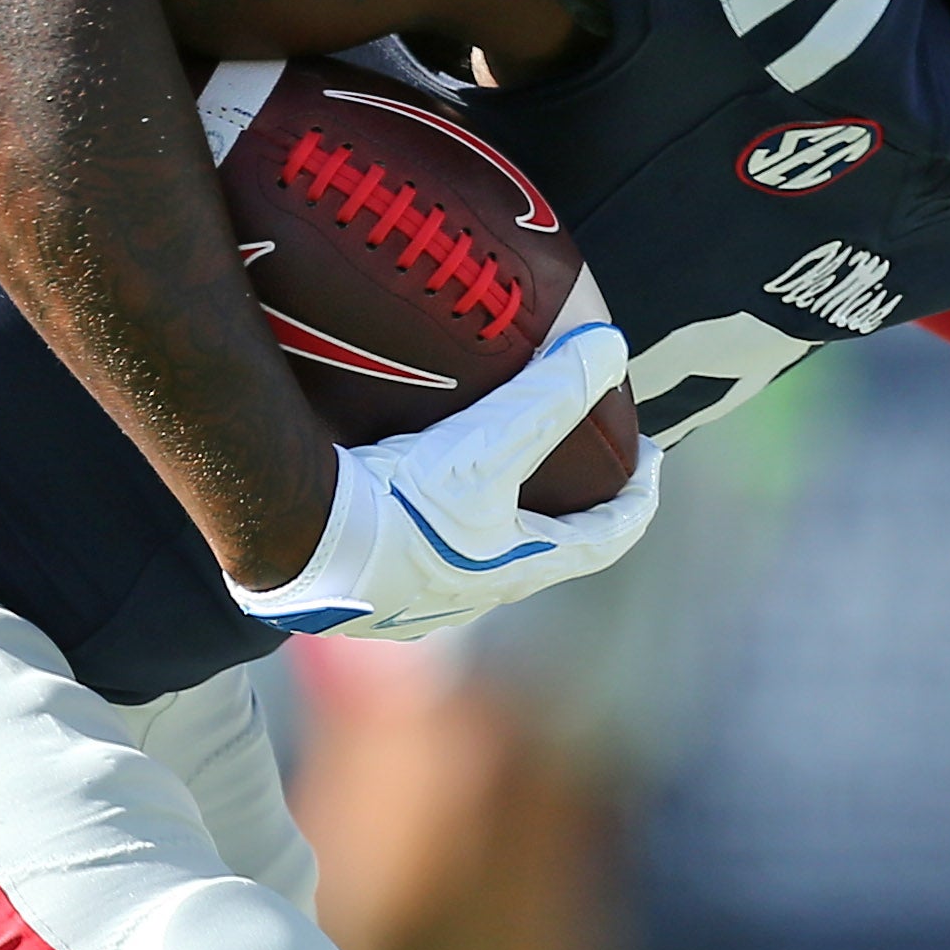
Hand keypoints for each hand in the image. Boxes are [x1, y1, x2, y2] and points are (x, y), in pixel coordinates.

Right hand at [228, 310, 657, 639]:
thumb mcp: (488, 442)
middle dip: (565, 511)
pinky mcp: (364, 598)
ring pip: (477, 564)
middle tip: (572, 467)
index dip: (638, 500)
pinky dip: (430, 535)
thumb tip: (611, 344)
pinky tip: (403, 506)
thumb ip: (551, 394)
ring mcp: (418, 605)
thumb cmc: (399, 502)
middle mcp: (476, 596)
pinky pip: (413, 565)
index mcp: (519, 567)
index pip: (606, 538)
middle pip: (543, 554)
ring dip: (497, 527)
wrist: (296, 546)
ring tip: (488, 480)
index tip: (654, 463)